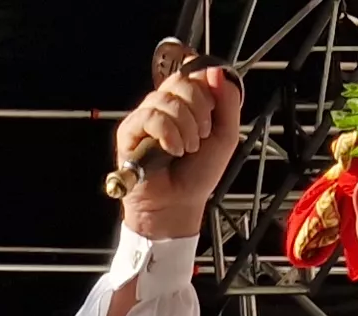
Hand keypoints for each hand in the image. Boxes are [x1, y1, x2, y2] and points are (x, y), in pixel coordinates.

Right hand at [114, 65, 244, 239]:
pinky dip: (168, 133)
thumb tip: (215, 70)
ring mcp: (145, 116)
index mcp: (185, 102)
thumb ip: (228, 101)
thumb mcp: (226, 135)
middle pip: (180, 80)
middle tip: (202, 135)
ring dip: (185, 126)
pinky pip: (149, 116)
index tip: (212, 113)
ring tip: (187, 148)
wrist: (180, 203)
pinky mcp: (129, 131)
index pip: (193, 72)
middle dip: (199, 109)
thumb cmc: (198, 173)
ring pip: (166, 99)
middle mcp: (163, 105)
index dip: (206, 89)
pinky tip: (173, 149)